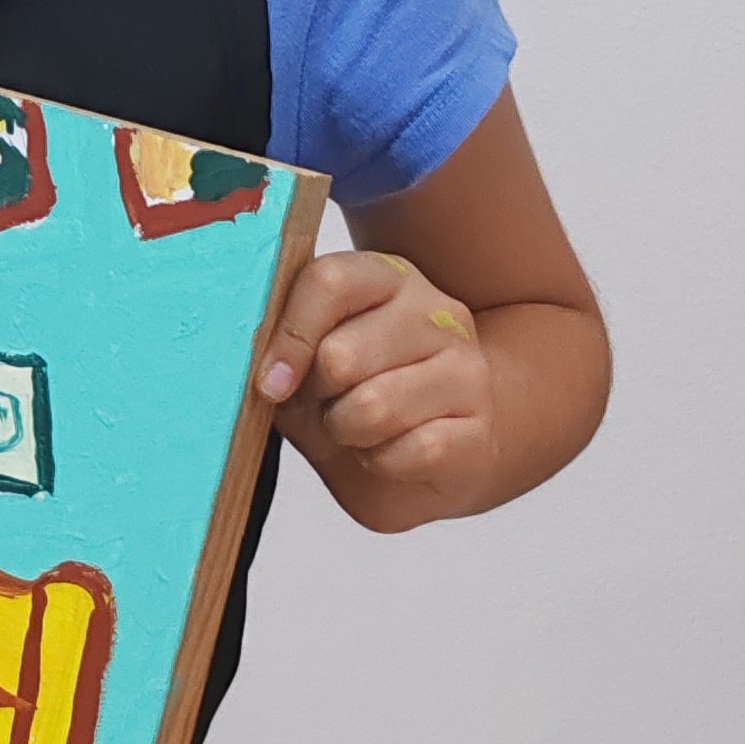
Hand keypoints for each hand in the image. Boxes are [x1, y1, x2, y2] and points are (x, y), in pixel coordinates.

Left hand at [256, 247, 500, 531]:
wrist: (434, 457)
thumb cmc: (357, 403)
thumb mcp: (307, 372)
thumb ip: (281, 355)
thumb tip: (263, 371)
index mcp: (386, 279)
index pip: (329, 281)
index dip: (289, 337)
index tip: (270, 384)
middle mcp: (435, 312)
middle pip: (342, 354)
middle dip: (317, 398)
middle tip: (328, 407)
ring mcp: (467, 368)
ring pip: (374, 407)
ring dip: (347, 433)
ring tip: (358, 431)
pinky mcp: (480, 428)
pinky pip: (409, 451)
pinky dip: (382, 464)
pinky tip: (391, 454)